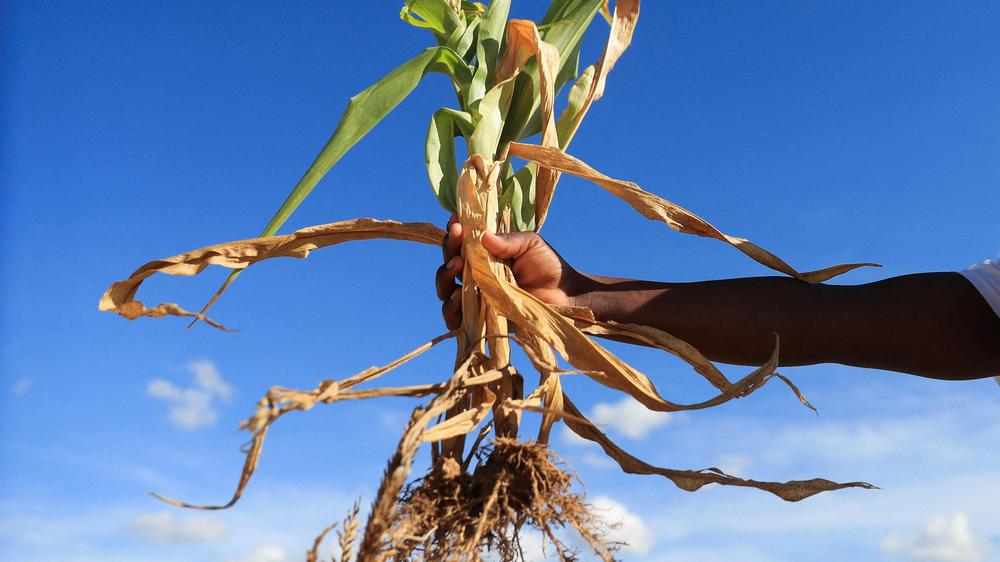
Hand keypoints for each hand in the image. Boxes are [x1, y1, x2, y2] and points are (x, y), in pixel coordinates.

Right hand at [436, 215, 585, 328]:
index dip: (454, 232)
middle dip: (448, 250)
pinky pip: (454, 317)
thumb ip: (508, 240)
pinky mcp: (479, 320)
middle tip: (457, 241)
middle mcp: (476, 275)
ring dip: (444, 276)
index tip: (456, 222)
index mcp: (484, 254)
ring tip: (457, 265)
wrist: (565, 296)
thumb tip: (483, 236)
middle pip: (448, 263)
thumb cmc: (548, 266)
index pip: (461, 242)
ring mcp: (476, 297)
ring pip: (445, 289)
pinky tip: (457, 297)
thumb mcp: (530, 244)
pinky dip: (450, 309)